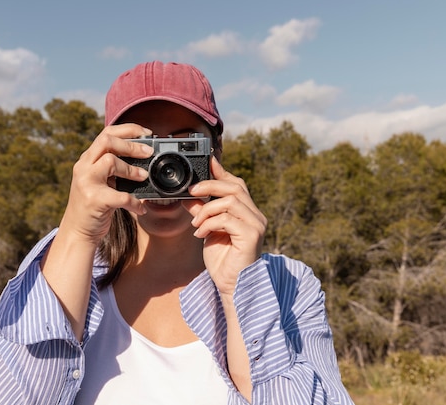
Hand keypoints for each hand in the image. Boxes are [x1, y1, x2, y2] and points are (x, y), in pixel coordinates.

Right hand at [60, 123, 153, 244]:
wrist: (77, 231)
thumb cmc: (94, 205)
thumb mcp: (100, 181)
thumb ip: (114, 168)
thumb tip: (144, 158)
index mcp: (87, 159)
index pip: (106, 133)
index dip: (128, 129)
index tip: (147, 133)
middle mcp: (83, 167)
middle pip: (107, 141)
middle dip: (131, 145)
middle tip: (149, 152)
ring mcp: (86, 182)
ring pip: (110, 161)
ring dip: (132, 169)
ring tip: (144, 177)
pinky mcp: (93, 200)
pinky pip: (119, 195)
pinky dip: (134, 201)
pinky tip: (141, 207)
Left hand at [182, 157, 266, 294]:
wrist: (231, 286)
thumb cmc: (222, 261)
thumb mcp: (207, 230)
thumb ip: (202, 212)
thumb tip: (189, 195)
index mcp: (247, 212)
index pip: (237, 184)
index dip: (221, 171)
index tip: (208, 159)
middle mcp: (256, 216)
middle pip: (235, 186)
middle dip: (210, 185)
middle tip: (191, 192)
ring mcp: (256, 225)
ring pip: (230, 201)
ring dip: (207, 209)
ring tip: (196, 223)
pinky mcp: (251, 236)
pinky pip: (227, 219)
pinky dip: (209, 223)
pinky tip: (200, 233)